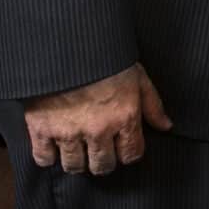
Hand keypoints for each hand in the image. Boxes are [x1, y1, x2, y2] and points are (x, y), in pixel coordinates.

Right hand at [24, 63, 171, 175]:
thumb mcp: (137, 75)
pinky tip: (53, 146)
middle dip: (103, 160)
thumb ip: (152, 104)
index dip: (127, 152)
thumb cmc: (104, 56)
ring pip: (74, 166)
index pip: (131, 154)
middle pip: (102, 166)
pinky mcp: (42, 128)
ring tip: (77, 147)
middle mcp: (98, 130)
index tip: (121, 146)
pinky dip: (47, 156)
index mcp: (124, 117)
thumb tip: (166, 126)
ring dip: (77, 160)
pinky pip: (43, 159)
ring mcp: (68, 131)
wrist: (65, 42)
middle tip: (98, 149)